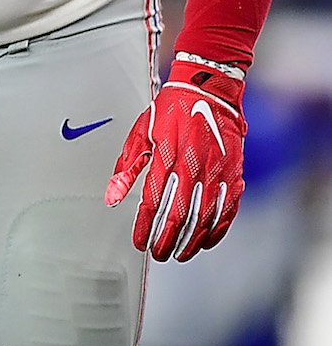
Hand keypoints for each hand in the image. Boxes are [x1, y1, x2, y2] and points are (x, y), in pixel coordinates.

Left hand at [106, 57, 246, 261]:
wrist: (209, 91)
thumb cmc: (171, 110)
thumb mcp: (140, 132)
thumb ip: (127, 167)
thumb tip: (112, 196)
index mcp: (165, 156)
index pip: (152, 201)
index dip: (144, 225)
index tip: (139, 240)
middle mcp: (193, 167)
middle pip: (179, 214)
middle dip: (167, 238)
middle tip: (158, 253)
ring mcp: (217, 172)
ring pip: (204, 217)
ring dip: (191, 240)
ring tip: (179, 254)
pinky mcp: (234, 174)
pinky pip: (228, 209)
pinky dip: (217, 229)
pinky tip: (206, 241)